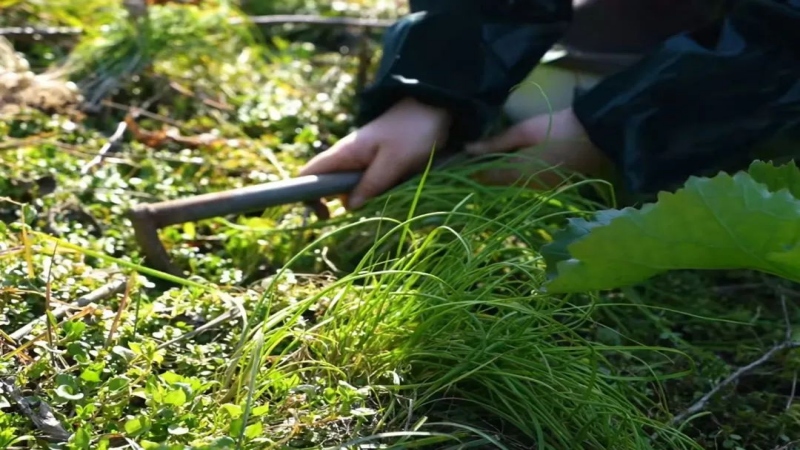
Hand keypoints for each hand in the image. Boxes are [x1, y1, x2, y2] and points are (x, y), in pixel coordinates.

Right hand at [298, 97, 451, 209]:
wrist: (434, 110)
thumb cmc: (412, 132)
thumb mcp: (393, 162)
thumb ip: (371, 184)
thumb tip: (349, 207)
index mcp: (344, 153)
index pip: (309, 173)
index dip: (307, 196)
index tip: (324, 216)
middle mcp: (348, 158)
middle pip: (330, 186)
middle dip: (341, 204)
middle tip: (364, 215)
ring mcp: (363, 162)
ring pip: (352, 189)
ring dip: (364, 201)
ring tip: (385, 203)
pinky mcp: (378, 166)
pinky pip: (370, 185)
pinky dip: (378, 194)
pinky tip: (394, 196)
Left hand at [465, 108, 611, 188]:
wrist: (599, 135)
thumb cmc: (560, 128)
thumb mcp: (524, 131)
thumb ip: (496, 142)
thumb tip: (467, 149)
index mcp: (519, 173)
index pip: (486, 178)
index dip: (471, 172)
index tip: (456, 163)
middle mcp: (527, 187)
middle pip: (498, 183)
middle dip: (484, 172)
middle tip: (469, 159)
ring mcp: (540, 188)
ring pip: (512, 184)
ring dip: (500, 174)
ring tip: (486, 158)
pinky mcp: (551, 185)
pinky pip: (526, 182)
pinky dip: (515, 173)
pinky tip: (511, 160)